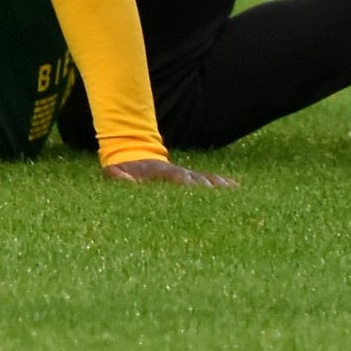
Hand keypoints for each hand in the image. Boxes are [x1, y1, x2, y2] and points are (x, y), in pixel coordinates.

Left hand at [102, 158, 235, 187]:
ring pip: (205, 179)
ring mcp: (185, 175)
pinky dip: (222, 182)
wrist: (133, 154)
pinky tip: (236, 186)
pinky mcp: (190, 180)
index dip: (186, 182)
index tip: (196, 187)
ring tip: (235, 190)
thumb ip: (117, 175)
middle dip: (207, 186)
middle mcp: (177, 173)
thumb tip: (125, 180)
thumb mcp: (113, 171)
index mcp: (161, 172)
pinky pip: (208, 180)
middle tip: (221, 196)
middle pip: (196, 179)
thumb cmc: (123, 169)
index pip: (176, 178)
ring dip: (219, 185)